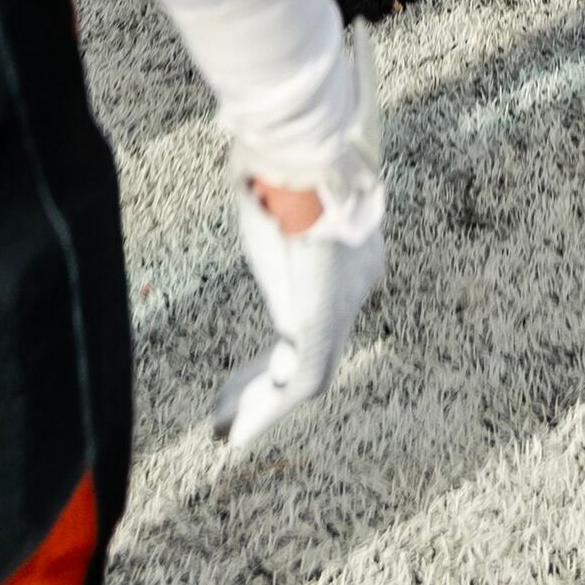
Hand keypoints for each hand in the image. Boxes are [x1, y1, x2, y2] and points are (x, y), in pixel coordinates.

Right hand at [214, 94, 386, 449]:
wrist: (303, 153)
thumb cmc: (277, 165)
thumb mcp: (270, 207)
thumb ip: (273, 248)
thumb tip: (268, 277)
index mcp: (350, 254)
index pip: (315, 310)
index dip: (281, 342)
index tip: (254, 364)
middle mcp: (359, 283)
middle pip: (314, 349)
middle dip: (270, 385)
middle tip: (229, 415)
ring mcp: (347, 304)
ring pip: (310, 373)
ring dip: (265, 405)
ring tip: (226, 431)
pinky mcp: (324, 321)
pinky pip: (301, 380)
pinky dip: (267, 409)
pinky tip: (237, 430)